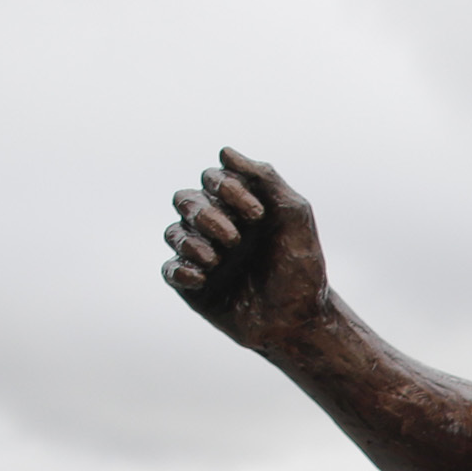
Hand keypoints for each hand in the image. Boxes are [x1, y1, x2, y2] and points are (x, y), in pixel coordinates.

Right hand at [164, 147, 329, 350]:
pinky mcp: (194, 287)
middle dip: (206, 215)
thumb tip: (224, 152)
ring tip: (220, 260)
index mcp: (237, 206)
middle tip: (236, 239)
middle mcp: (215, 226)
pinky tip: (205, 277)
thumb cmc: (301, 264)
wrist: (301, 318)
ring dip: (194, 242)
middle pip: (185, 200)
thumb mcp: (294, 213)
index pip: (212, 178)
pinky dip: (182, 270)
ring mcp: (203, 255)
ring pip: (173, 232)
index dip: (228, 189)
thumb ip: (264, 177)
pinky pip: (170, 270)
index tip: (259, 215)